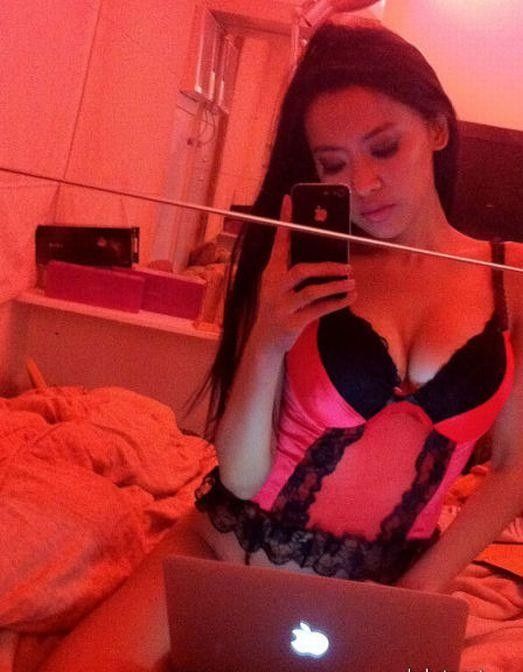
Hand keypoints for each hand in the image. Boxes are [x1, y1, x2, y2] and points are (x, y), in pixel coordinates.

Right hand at [250, 195, 356, 353]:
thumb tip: (324, 256)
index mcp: (271, 273)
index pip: (279, 243)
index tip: (289, 200)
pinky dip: (336, 303)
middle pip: (301, 270)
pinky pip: (318, 310)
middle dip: (327, 267)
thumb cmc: (278, 309)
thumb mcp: (279, 287)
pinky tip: (350, 298)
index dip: (285, 222)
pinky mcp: (292, 322)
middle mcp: (274, 287)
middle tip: (347, 267)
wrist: (264, 343)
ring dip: (335, 286)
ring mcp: (282, 306)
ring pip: (312, 291)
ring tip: (352, 282)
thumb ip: (294, 272)